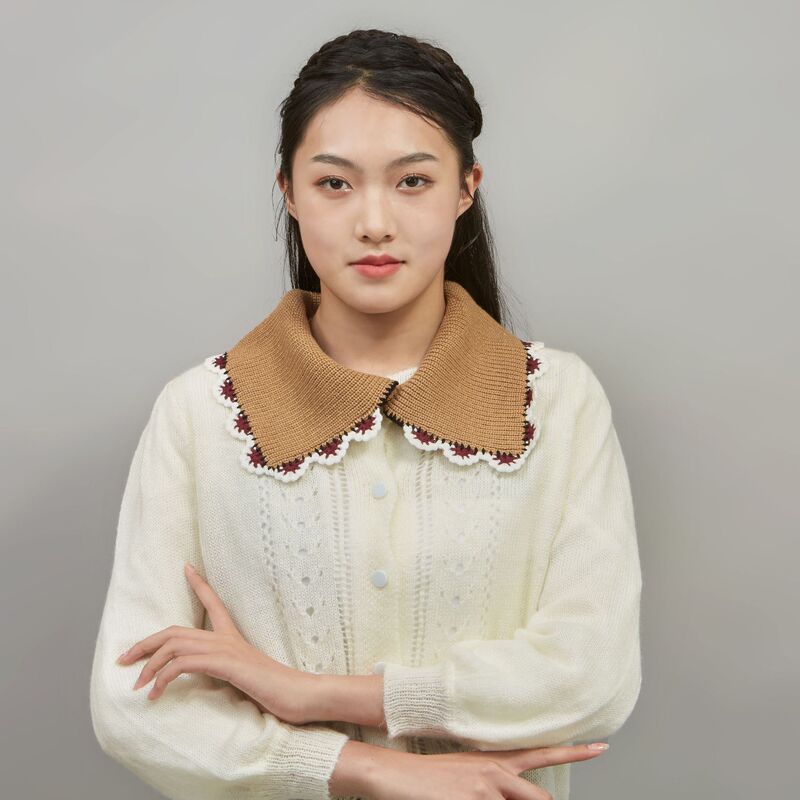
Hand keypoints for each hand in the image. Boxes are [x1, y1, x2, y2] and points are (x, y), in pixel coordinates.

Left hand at [115, 562, 320, 724]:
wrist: (296, 693)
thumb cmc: (275, 689)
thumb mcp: (246, 675)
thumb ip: (229, 670)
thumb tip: (214, 677)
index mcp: (233, 636)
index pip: (214, 601)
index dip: (198, 584)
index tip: (186, 567)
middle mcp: (227, 637)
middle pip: (176, 630)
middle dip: (144, 643)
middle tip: (123, 659)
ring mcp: (225, 649)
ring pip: (174, 645)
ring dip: (149, 665)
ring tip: (137, 685)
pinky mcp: (225, 664)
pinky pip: (183, 663)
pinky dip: (163, 678)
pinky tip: (156, 693)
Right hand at [330, 739, 610, 799]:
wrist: (393, 775)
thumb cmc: (429, 777)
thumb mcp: (466, 773)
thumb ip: (494, 782)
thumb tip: (513, 792)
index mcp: (496, 761)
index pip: (542, 754)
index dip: (574, 751)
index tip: (601, 746)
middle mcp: (495, 773)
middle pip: (538, 798)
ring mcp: (483, 790)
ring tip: (468, 795)